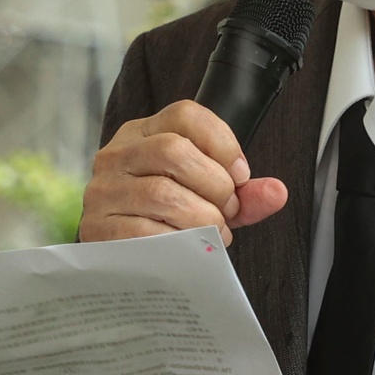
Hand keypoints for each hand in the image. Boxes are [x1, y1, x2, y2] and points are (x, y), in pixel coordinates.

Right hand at [80, 100, 287, 245]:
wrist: (124, 259)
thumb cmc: (169, 218)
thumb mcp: (209, 198)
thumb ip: (245, 193)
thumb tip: (277, 192)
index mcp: (144, 133)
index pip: (186, 115)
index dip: (223, 144)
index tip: (241, 175)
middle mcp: (118, 154)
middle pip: (174, 151)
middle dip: (214, 184)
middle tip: (227, 210)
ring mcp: (103, 190)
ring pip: (162, 193)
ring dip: (201, 217)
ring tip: (212, 232)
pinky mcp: (97, 227)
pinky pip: (144, 231)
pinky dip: (178, 242)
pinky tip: (188, 248)